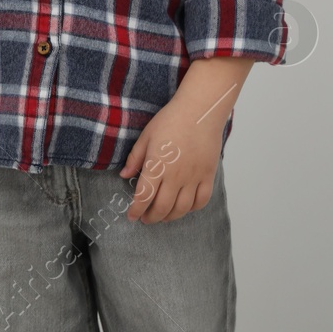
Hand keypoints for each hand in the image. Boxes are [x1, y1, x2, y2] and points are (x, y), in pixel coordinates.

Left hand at [118, 98, 221, 223]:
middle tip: (145, 219)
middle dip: (151, 217)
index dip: (136, 210)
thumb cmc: (170, 121)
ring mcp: (194, 177)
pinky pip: (201, 200)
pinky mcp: (208, 175)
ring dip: (170, 217)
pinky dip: (192, 209)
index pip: (144, 197)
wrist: (199, 112)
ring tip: (162, 217)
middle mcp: (175, 175)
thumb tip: (124, 175)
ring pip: (182, 208)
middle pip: (162, 207)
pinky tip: (184, 208)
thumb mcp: (146, 136)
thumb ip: (135, 158)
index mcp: (157, 166)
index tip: (131, 216)